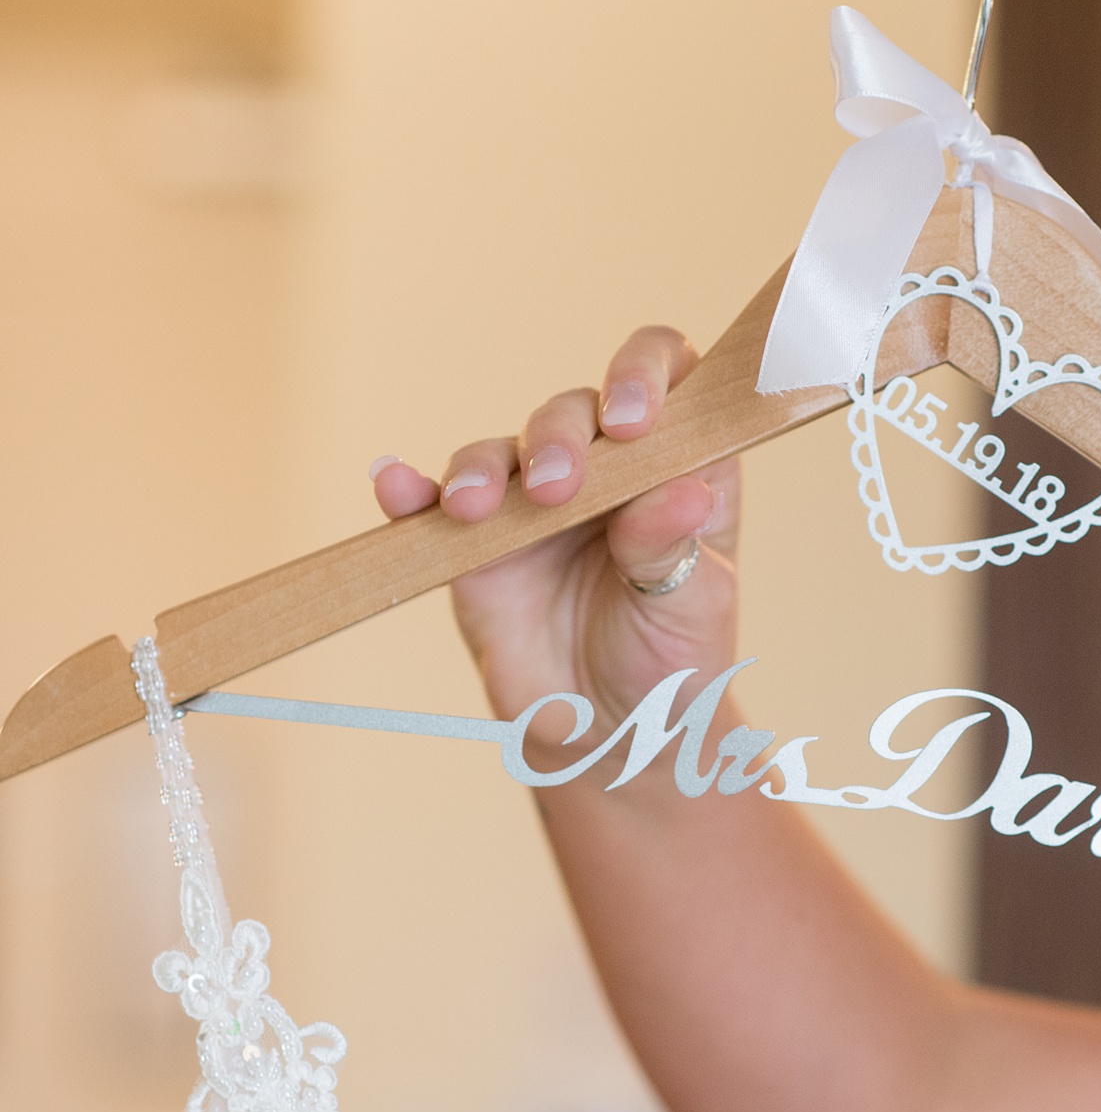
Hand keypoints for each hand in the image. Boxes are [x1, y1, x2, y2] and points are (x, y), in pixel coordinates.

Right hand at [371, 325, 737, 737]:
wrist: (610, 736)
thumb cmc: (671, 661)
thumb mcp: (693, 611)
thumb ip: (676, 548)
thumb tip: (685, 492)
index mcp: (675, 465)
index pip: (667, 378)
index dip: (645, 374)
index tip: (631, 419)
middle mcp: (603, 468)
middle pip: (573, 410)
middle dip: (560, 436)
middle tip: (556, 486)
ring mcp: (533, 503)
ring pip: (500, 452)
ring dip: (483, 467)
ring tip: (476, 507)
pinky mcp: (475, 545)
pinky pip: (433, 504)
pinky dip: (410, 491)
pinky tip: (396, 487)